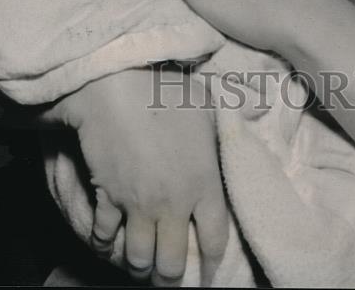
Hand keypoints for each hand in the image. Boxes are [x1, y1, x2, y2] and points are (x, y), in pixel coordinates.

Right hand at [54, 68, 228, 284]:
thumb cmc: (167, 89)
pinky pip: (105, 236)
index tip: (206, 275)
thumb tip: (250, 117)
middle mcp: (174, 202)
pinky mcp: (108, 197)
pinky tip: (106, 242)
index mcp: (204, 182)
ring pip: (138, 258)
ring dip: (138, 264)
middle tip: (168, 277)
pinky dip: (104, 243)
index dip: (210, 264)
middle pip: (172, 264)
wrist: (119, 84)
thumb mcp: (208, 106)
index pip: (214, 240)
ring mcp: (139, 204)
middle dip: (169, 277)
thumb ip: (225, 125)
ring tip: (140, 263)